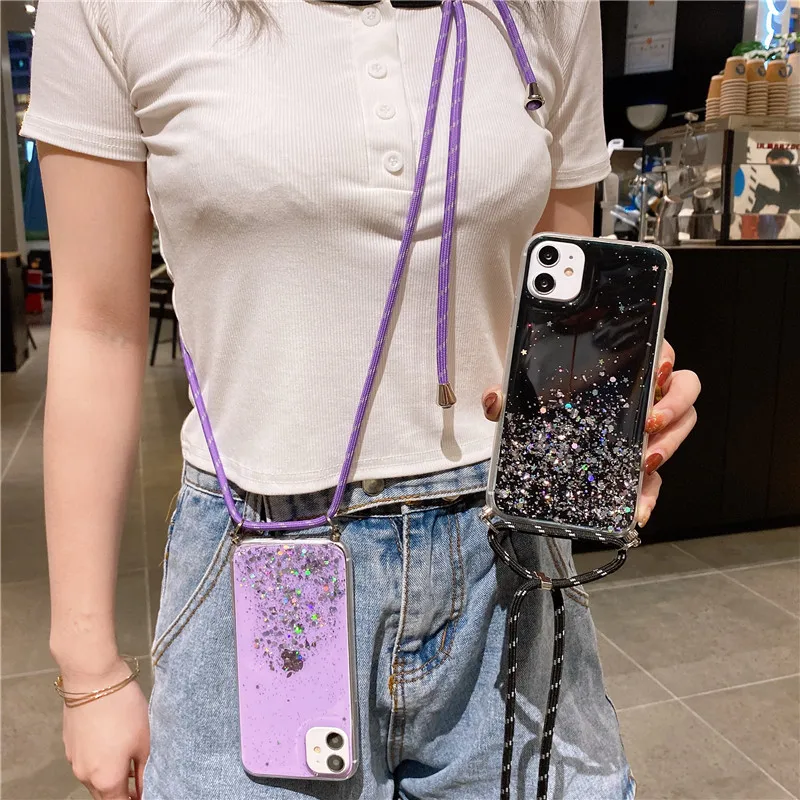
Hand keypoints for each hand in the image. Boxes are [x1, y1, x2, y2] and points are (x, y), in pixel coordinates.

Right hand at [61, 659, 149, 799]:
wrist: (93, 680)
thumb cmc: (123, 708)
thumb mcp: (144, 740)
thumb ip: (144, 770)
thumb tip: (143, 788)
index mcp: (106, 780)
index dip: (134, 799)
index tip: (143, 792)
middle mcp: (85, 776)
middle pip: (104, 796)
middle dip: (120, 793)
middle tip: (138, 781)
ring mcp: (74, 761)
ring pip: (93, 780)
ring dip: (109, 777)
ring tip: (128, 762)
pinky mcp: (69, 745)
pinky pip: (85, 762)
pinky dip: (98, 762)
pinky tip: (112, 745)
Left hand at [481, 339, 699, 527]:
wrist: (540, 434)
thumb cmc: (543, 403)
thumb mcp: (523, 398)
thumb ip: (508, 395)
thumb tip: (493, 400)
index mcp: (623, 368)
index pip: (657, 350)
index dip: (665, 356)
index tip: (657, 369)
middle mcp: (644, 395)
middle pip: (685, 388)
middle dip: (675, 405)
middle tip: (649, 421)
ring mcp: (648, 430)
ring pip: (682, 428)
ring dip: (672, 444)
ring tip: (647, 461)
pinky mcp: (641, 465)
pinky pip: (658, 479)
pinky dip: (650, 495)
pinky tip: (639, 511)